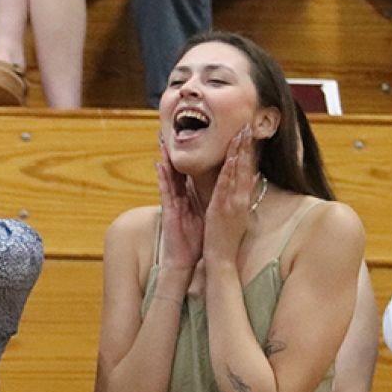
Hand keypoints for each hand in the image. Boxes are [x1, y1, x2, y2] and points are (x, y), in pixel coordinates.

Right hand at [156, 137, 204, 272]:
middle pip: (178, 169)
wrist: (187, 260)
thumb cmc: (199, 240)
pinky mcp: (169, 209)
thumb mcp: (211, 215)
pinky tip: (159, 163)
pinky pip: (165, 190)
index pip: (193, 171)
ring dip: (165, 158)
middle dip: (175, 151)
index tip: (195, 137)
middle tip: (172, 130)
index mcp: (192, 197)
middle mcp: (181, 197)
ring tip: (162, 140)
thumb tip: (231, 186)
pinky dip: (162, 177)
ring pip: (169, 175)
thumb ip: (217, 199)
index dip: (193, 154)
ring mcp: (173, 202)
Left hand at [203, 126, 257, 262]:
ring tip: (242, 133)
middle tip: (249, 125)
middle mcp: (240, 197)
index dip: (249, 150)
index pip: (248, 168)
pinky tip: (231, 158)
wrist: (221, 256)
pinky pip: (227, 186)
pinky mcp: (223, 208)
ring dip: (240, 152)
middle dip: (247, 145)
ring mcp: (233, 202)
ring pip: (238, 172)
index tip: (250, 132)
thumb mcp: (237, 211)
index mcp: (242, 197)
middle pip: (246, 166)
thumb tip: (255, 176)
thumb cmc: (227, 235)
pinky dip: (229, 172)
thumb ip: (244, 192)